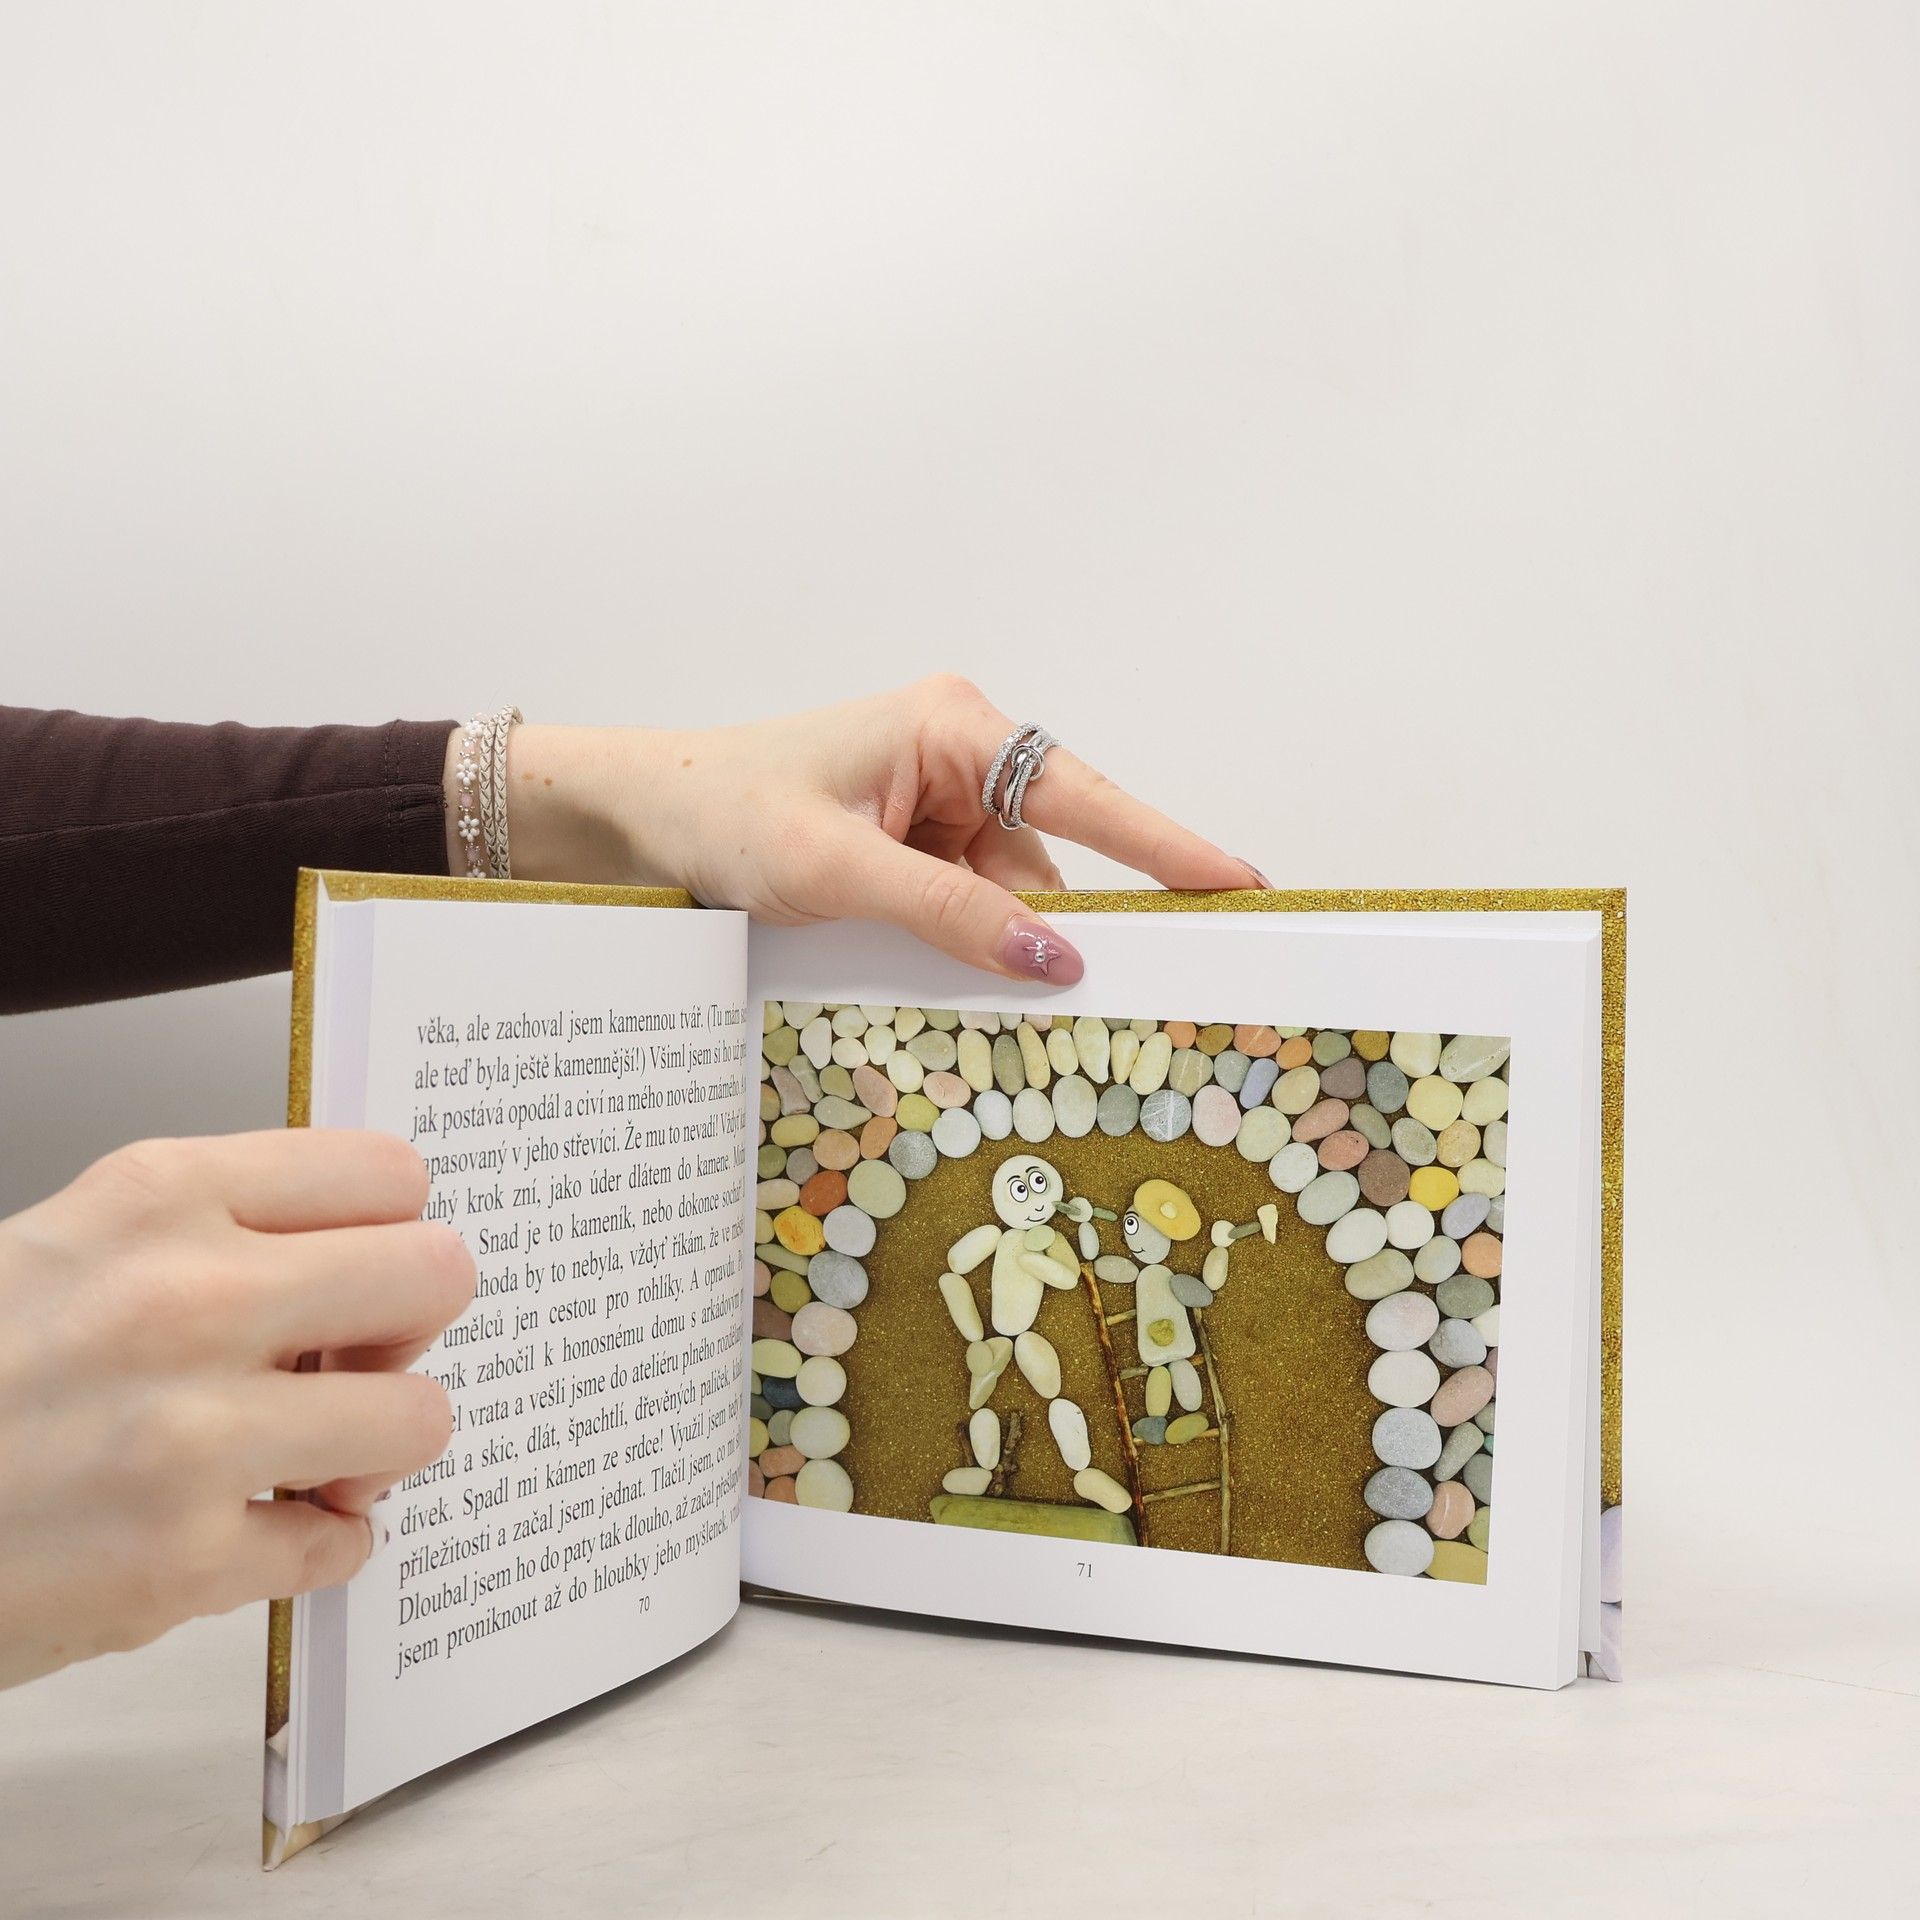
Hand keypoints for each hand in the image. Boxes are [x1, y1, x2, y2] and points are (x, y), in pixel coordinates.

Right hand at [0, 1130, 472, 1689]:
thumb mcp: (70, 1246)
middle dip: (409, 1325)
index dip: (393, 1228)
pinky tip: (251, 1534)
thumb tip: (359, 1251)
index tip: (365, 1266)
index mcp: (156, 1198)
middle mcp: (182, 1299)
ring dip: (376, 1447)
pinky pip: (343, 1545)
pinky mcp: (178, 1563)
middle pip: (436, 1275)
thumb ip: (216, 1233)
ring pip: (418, 1417)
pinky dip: (310, 1549)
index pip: (387, 1173)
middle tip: (356, 1360)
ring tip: (309, 1457)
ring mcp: (187, 1434)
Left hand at [463, 676, 1265, 981]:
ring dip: (986, 949)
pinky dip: (954, 950)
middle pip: (1046, 862)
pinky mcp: (907, 851)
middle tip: (1097, 995)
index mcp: (951, 727)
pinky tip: (926, 979)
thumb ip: (948, 912)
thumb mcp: (833, 866)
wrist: (629, 817)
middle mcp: (956, 758)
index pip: (1083, 796)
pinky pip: (962, 910)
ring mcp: (931, 808)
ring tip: (930, 978)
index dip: (1167, 846)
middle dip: (1047, 926)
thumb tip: (1058, 957)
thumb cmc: (718, 809)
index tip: (1243, 885)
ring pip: (1004, 899)